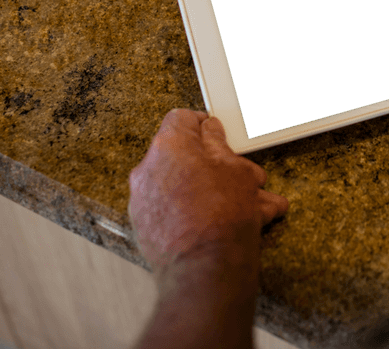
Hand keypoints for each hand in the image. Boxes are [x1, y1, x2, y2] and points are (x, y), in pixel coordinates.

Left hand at [128, 109, 288, 270]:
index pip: (182, 118)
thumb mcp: (237, 171)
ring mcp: (143, 200)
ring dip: (211, 191)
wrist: (206, 270)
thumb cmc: (223, 216)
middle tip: (239, 176)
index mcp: (169, 145)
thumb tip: (211, 132)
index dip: (204, 124)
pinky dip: (195, 212)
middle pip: (183, 156)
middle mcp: (148, 169)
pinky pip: (172, 209)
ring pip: (181, 186)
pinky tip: (226, 223)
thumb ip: (220, 145)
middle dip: (214, 165)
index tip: (218, 134)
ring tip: (246, 207)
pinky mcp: (144, 228)